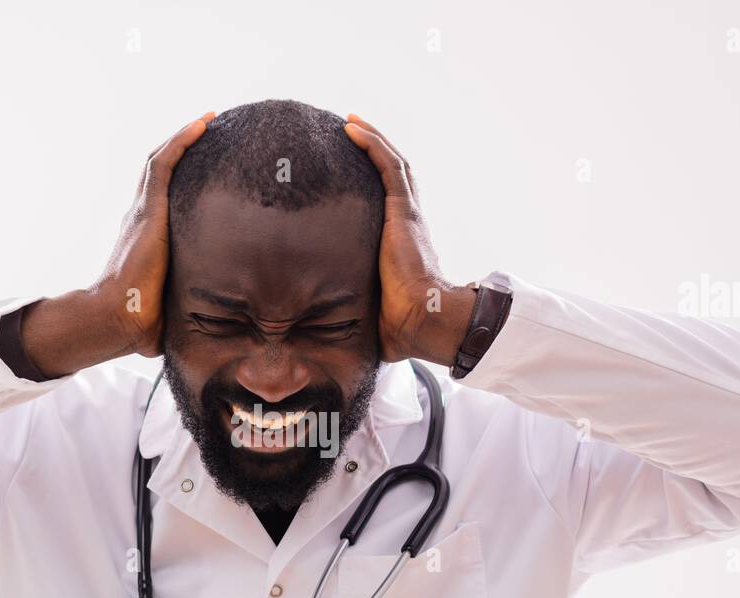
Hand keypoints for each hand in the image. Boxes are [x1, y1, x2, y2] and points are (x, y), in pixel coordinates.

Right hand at [91, 112, 215, 356]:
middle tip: (211, 130)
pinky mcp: (148, 211)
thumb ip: (189, 304)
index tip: (204, 162)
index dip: (180, 175)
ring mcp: (143, 212)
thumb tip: (222, 328)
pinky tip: (202, 125)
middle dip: (183, 147)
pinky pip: (164, 165)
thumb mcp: (172, 307)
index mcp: (146, 238)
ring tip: (210, 120)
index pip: (163, 197)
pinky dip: (181, 142)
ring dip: (184, 137)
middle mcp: (141, 218)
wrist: (118, 321)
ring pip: (161, 161)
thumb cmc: (140, 324)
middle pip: (161, 171)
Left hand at [343, 114, 474, 364]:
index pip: (390, 202)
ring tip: (349, 121)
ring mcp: (407, 214)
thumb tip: (316, 333)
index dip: (375, 181)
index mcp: (402, 243)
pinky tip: (351, 127)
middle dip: (374, 150)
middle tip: (350, 132)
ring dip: (372, 139)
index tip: (352, 168)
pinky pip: (388, 166)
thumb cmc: (399, 326)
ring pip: (391, 163)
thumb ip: (351, 308)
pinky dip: (372, 144)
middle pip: (393, 174)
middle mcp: (408, 222)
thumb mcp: (368, 309)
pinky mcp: (403, 211)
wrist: (422, 322)